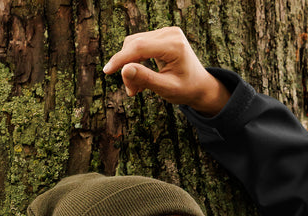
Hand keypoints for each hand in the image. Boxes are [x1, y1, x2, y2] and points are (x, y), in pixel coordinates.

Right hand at [103, 27, 230, 115]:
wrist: (200, 86)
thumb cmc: (186, 90)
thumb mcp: (167, 89)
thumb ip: (146, 79)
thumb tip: (124, 69)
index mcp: (174, 45)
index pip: (139, 47)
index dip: (121, 59)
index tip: (107, 71)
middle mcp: (170, 33)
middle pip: (135, 44)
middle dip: (127, 67)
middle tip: (132, 92)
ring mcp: (166, 31)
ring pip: (135, 44)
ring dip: (130, 65)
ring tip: (137, 88)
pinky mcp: (162, 35)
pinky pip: (140, 45)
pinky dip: (136, 61)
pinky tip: (140, 77)